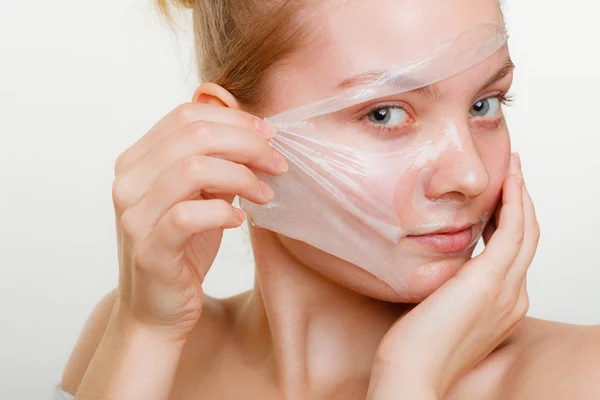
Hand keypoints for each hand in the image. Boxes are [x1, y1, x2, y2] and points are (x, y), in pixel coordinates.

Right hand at [111, 101, 287, 340]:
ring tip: (265, 194)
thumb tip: (255, 131)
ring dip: (242, 176)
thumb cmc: (183, 248)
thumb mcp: (201, 196)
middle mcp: (128, 181)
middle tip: (277, 163)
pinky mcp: (149, 249)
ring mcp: (134, 215)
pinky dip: (223, 212)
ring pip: (193, 169)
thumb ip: (217, 162)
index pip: (187, 115)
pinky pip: (189, 216)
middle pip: (194, 135)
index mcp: (137, 160)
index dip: (234, 118)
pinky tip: (239, 220)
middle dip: (247, 143)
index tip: (269, 135)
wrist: (157, 309)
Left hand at [367, 153, 538, 398]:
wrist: (412, 372)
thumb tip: (442, 266)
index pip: (514, 254)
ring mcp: (506, 290)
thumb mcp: (440, 310)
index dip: (510, 221)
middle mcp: (513, 298)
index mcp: (502, 305)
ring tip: (514, 168)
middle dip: (522, 202)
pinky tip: (509, 180)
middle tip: (513, 173)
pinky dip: (515, 202)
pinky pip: (513, 230)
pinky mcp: (491, 280)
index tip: (499, 198)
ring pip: (526, 231)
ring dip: (522, 195)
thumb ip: (451, 288)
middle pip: (527, 238)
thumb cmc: (416, 347)